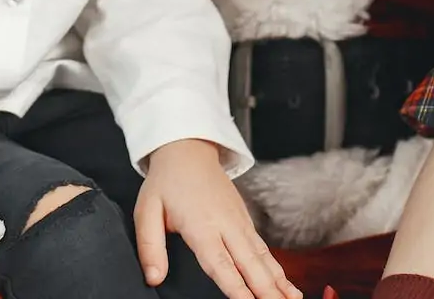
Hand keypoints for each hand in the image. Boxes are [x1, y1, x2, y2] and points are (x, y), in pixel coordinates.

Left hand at [135, 139, 297, 298]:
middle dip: (266, 289)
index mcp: (201, 226)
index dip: (236, 287)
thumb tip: (153, 277)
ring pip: (262, 257)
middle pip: (249, 264)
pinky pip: (264, 249)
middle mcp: (226, 225)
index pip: (220, 263)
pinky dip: (277, 269)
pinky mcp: (245, 220)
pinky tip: (287, 286)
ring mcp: (239, 222)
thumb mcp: (147, 210)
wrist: (188, 149)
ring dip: (278, 281)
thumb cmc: (167, 182)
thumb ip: (150, 246)